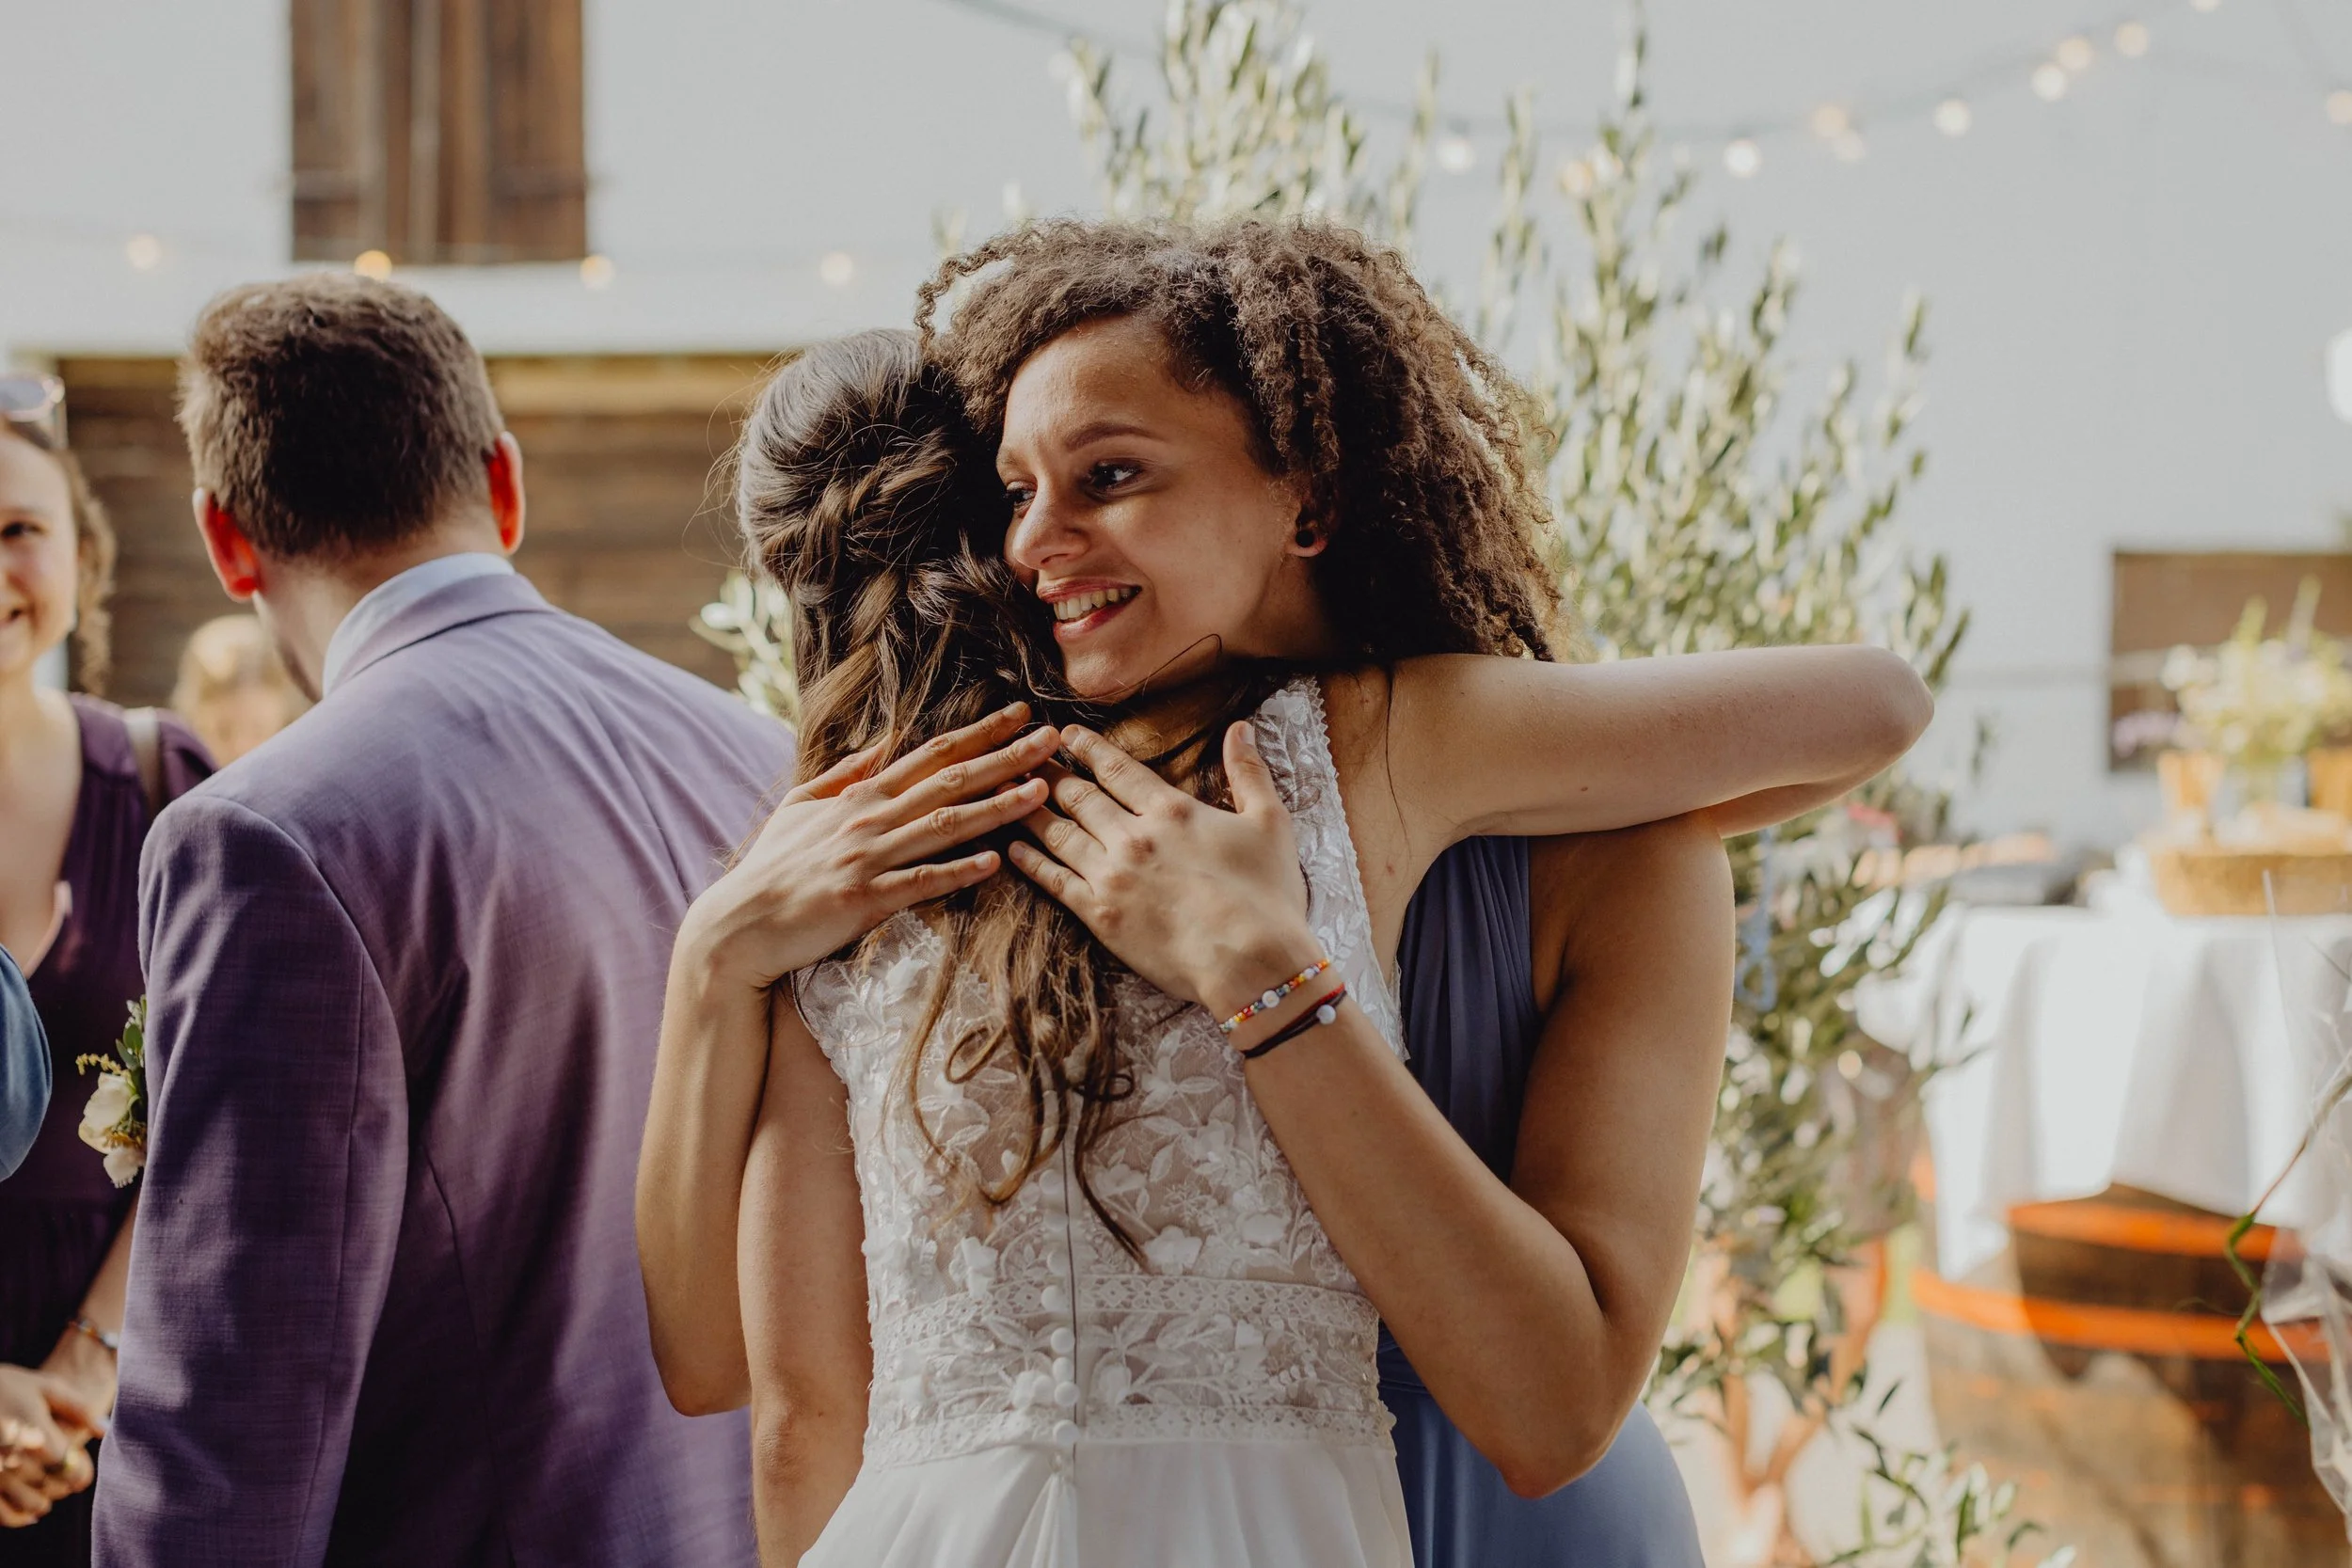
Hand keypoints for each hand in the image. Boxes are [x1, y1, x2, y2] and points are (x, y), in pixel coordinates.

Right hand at [0, 1365, 101, 1526]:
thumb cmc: (9, 1386)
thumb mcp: (45, 1387)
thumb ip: (78, 1408)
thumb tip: (105, 1431)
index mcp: (32, 1427)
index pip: (65, 1462)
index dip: (79, 1474)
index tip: (82, 1477)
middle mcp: (9, 1450)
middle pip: (46, 1482)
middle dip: (61, 1486)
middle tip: (66, 1486)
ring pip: (25, 1500)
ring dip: (40, 1503)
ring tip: (47, 1500)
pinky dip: (15, 1517)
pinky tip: (28, 1514)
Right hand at [684, 705, 1060, 990]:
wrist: (740, 924)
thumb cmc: (772, 867)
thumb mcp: (801, 807)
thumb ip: (844, 773)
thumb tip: (881, 742)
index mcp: (862, 796)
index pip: (933, 755)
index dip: (981, 733)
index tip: (1021, 714)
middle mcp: (871, 819)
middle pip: (950, 781)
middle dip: (1006, 757)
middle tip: (1053, 739)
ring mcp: (869, 858)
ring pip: (944, 826)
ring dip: (996, 807)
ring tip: (1041, 791)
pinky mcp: (865, 900)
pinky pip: (920, 882)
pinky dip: (957, 872)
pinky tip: (995, 863)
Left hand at [1008, 722, 1319, 1012]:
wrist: (1250, 961)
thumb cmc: (1266, 896)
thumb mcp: (1270, 823)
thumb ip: (1249, 772)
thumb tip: (1241, 728)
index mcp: (1171, 810)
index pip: (1117, 768)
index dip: (1087, 747)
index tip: (1065, 734)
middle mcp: (1133, 836)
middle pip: (1078, 795)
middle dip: (1048, 772)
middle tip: (1023, 756)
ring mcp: (1111, 875)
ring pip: (1057, 832)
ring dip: (1029, 809)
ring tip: (1005, 791)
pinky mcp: (1099, 914)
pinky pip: (1053, 881)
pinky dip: (1028, 861)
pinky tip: (1010, 849)